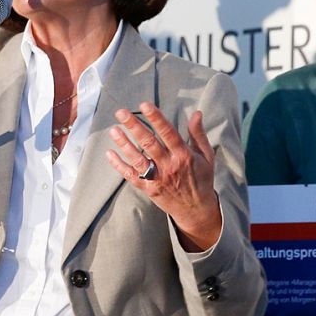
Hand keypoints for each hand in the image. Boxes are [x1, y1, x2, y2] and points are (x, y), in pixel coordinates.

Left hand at [106, 103, 221, 250]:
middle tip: (121, 112)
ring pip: (137, 159)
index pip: (168, 133)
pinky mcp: (149, 188)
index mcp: (184, 156)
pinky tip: (109, 154)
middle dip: (134, 126)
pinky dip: (119, 166)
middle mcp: (169, 166)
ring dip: (124, 144)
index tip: (145, 104)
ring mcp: (158, 178)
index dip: (156, 118)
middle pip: (149, 143)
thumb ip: (198, 135)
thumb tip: (197, 113)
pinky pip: (131, 176)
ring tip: (113, 130)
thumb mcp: (206, 156)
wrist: (196, 210)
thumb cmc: (202, 179)